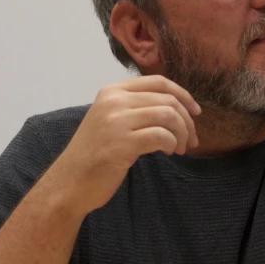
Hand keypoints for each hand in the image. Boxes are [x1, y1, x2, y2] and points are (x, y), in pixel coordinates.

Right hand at [47, 75, 200, 215]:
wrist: (70, 181)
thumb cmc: (94, 153)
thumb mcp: (110, 119)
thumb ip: (134, 107)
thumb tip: (175, 105)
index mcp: (112, 91)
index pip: (158, 82)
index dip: (183, 94)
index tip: (195, 112)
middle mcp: (113, 101)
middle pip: (167, 99)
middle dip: (186, 120)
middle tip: (191, 139)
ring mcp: (117, 121)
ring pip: (168, 115)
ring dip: (182, 133)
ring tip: (180, 148)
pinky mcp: (122, 143)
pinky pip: (162, 136)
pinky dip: (172, 144)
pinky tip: (169, 152)